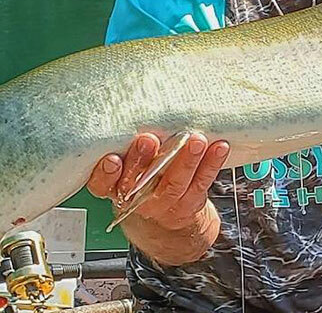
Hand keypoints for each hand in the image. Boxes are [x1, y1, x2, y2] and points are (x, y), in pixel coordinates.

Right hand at [87, 133, 229, 230]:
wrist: (167, 217)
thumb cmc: (141, 177)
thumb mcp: (124, 164)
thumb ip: (124, 143)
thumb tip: (132, 104)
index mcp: (114, 187)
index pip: (102, 184)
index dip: (106, 173)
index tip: (112, 159)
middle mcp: (136, 198)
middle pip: (136, 183)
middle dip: (142, 161)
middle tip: (148, 139)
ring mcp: (164, 203)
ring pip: (174, 183)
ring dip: (185, 160)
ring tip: (195, 140)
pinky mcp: (190, 202)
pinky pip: (201, 183)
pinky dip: (211, 164)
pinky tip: (219, 147)